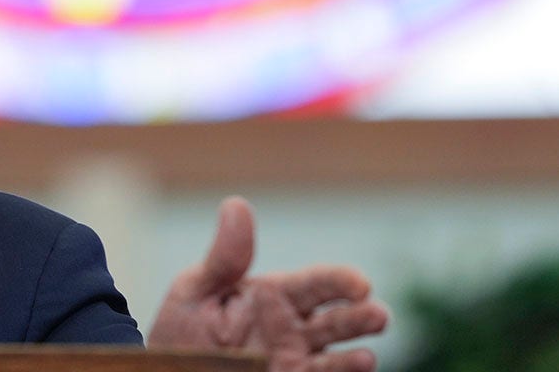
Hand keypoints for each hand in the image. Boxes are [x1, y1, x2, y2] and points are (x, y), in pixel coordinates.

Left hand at [147, 197, 387, 371]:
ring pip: (334, 356)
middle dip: (361, 317)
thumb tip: (237, 204)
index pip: (316, 283)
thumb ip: (224, 258)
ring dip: (355, 356)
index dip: (341, 282)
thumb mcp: (195, 290)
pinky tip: (358, 365)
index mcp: (272, 295)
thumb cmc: (180, 330)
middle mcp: (291, 327)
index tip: (360, 285)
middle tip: (378, 315)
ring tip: (367, 357)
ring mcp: (293, 359)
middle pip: (336, 319)